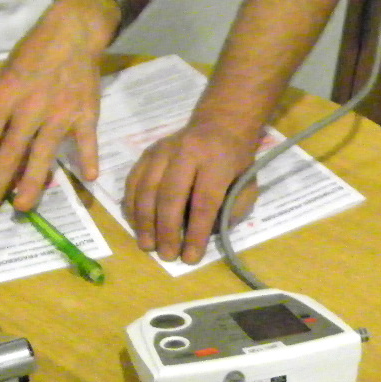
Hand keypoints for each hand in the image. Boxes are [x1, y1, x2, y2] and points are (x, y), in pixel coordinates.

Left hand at [0, 11, 104, 219]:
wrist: (72, 33)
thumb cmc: (31, 56)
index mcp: (4, 99)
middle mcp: (29, 109)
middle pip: (8, 155)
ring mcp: (59, 113)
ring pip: (42, 154)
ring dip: (31, 183)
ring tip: (21, 208)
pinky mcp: (86, 113)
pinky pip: (86, 139)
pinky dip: (88, 157)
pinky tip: (88, 178)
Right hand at [123, 121, 260, 263]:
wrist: (219, 123)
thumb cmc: (235, 161)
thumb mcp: (248, 184)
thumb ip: (232, 210)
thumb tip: (205, 236)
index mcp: (216, 159)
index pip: (204, 201)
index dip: (195, 232)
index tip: (190, 258)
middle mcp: (185, 151)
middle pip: (170, 195)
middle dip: (166, 230)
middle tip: (166, 256)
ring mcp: (162, 150)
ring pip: (146, 188)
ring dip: (145, 221)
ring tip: (148, 246)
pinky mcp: (146, 153)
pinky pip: (133, 182)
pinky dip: (132, 206)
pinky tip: (136, 226)